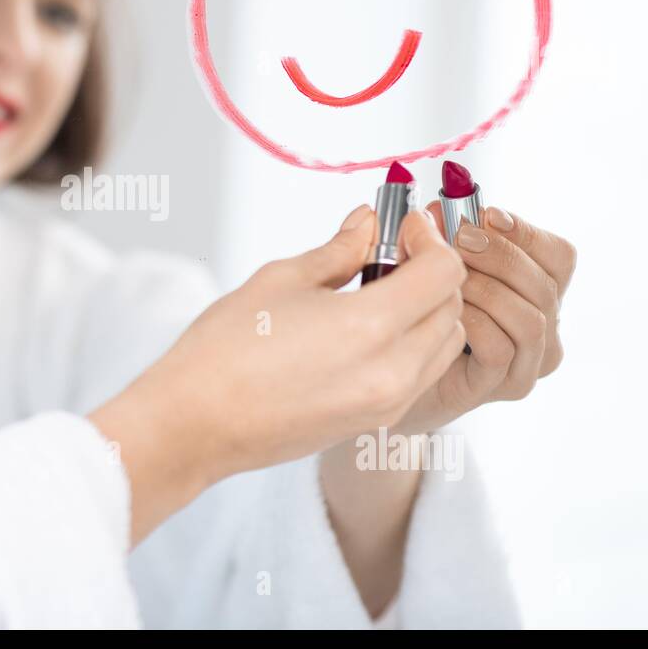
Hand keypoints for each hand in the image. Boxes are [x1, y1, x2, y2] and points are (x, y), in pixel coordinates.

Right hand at [91, 204, 466, 543]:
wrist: (196, 425)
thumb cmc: (225, 350)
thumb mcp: (281, 280)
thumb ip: (339, 250)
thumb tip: (368, 223)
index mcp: (371, 326)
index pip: (444, 271)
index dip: (429, 239)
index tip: (401, 226)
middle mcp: (394, 371)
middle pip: (451, 307)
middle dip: (431, 272)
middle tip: (391, 250)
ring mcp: (388, 403)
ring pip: (443, 345)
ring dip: (427, 310)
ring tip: (379, 290)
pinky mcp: (375, 423)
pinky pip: (420, 374)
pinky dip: (413, 343)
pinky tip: (367, 327)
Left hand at [391, 204, 577, 434]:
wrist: (396, 373)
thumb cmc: (420, 312)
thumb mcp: (432, 263)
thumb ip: (442, 234)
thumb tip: (438, 209)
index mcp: (538, 292)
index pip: (560, 256)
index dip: (525, 232)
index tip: (485, 214)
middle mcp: (545, 329)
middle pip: (545, 284)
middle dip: (498, 255)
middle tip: (457, 241)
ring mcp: (528, 362)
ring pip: (530, 319)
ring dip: (485, 290)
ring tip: (447, 280)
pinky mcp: (503, 387)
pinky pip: (500, 349)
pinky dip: (473, 324)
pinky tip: (447, 313)